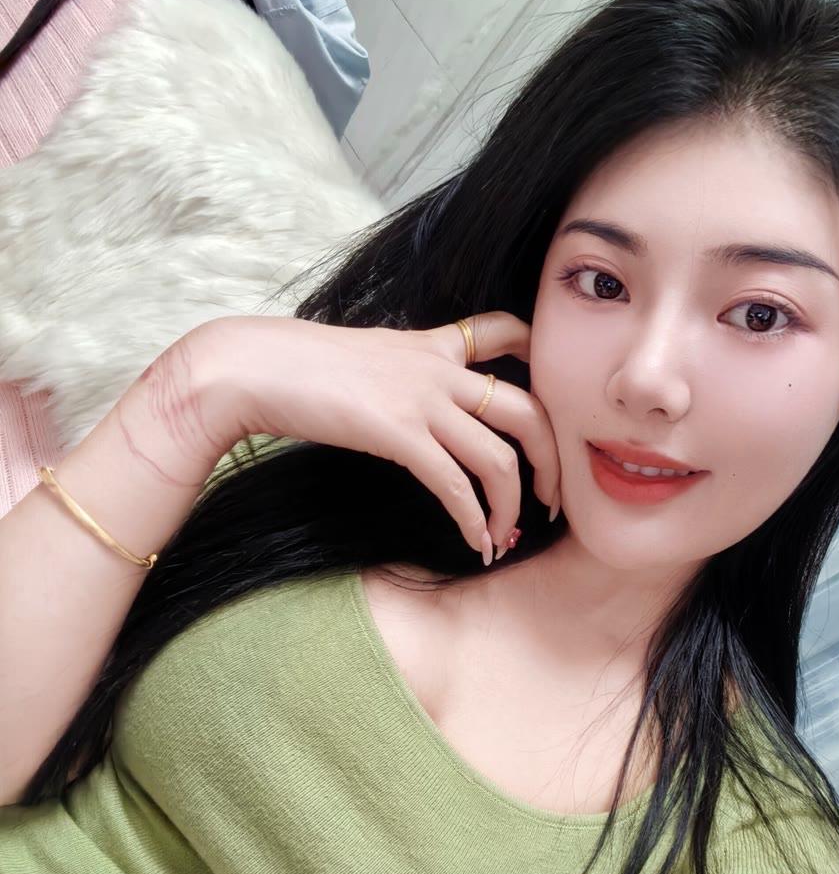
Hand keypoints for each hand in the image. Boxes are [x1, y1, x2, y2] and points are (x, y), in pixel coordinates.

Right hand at [186, 311, 560, 559]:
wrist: (252, 367)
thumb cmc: (294, 367)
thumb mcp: (363, 358)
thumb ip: (399, 376)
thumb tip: (404, 407)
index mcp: (431, 344)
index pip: (505, 330)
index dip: (540, 360)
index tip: (552, 404)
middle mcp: (439, 368)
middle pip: (528, 409)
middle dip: (552, 460)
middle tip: (551, 498)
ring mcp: (422, 400)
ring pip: (500, 457)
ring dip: (511, 507)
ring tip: (505, 538)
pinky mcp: (400, 433)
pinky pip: (456, 485)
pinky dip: (473, 519)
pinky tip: (474, 543)